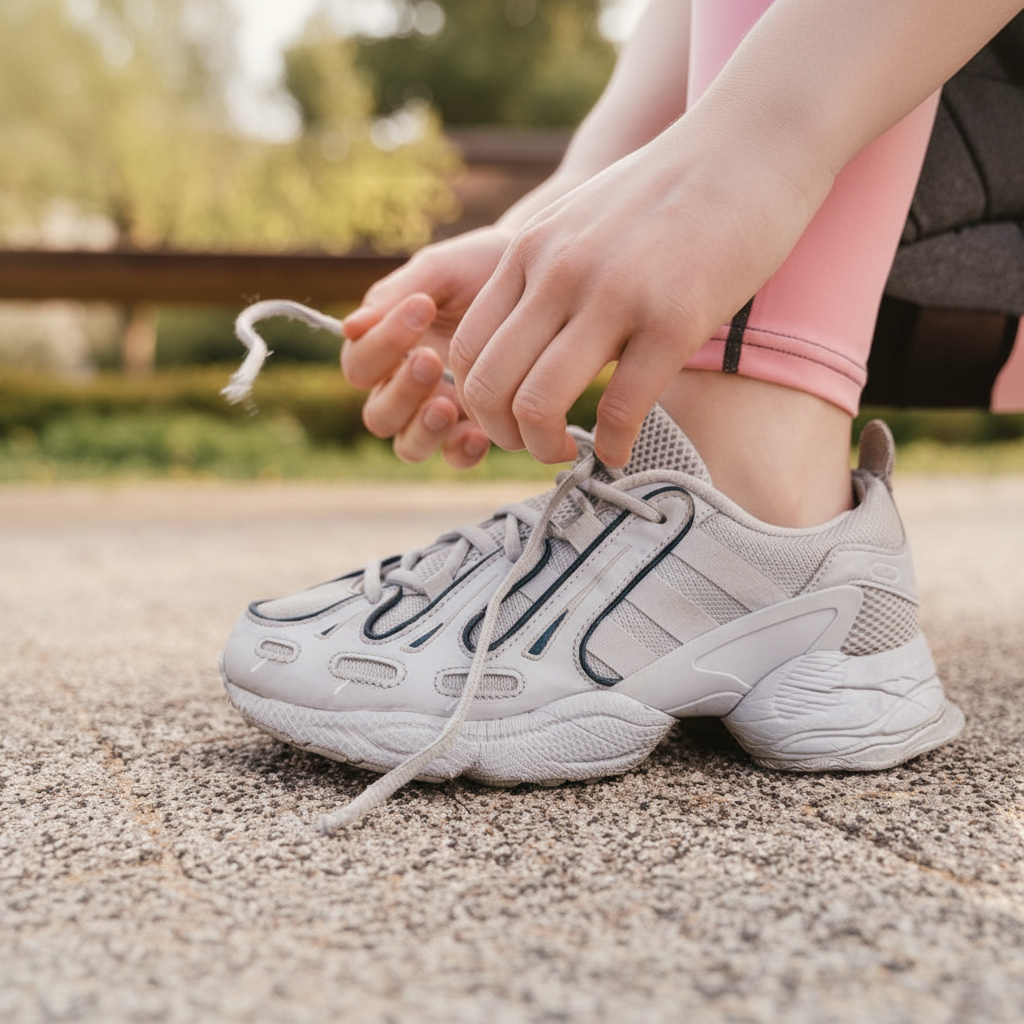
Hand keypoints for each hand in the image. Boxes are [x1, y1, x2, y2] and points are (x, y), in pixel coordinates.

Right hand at [341, 226, 512, 466]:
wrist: (538, 276)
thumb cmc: (476, 268)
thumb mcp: (439, 271)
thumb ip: (395, 295)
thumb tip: (349, 327)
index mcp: (384, 350)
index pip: (359, 365)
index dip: (381, 344)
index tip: (421, 307)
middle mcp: (404, 389)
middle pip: (379, 416)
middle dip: (400, 392)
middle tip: (430, 360)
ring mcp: (439, 413)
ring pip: (409, 445)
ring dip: (423, 430)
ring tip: (446, 404)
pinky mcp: (475, 428)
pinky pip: (455, 456)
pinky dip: (461, 451)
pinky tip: (478, 433)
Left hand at [449, 124, 825, 466]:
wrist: (748, 147)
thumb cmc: (665, 194)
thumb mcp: (578, 222)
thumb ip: (543, 274)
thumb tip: (529, 343)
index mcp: (528, 252)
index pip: (466, 349)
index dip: (476, 402)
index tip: (508, 417)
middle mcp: (557, 274)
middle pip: (488, 386)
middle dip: (502, 434)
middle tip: (534, 445)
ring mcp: (613, 295)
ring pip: (538, 403)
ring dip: (545, 448)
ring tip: (570, 451)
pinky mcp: (673, 318)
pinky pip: (621, 408)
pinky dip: (613, 444)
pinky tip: (622, 448)